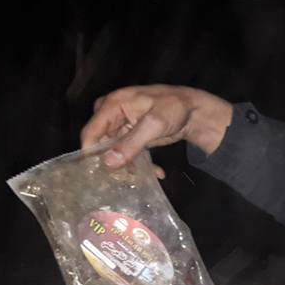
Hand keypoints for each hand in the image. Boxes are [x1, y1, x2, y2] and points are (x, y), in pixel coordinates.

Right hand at [81, 85, 233, 177]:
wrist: (194, 111)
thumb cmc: (174, 108)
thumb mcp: (153, 125)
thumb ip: (131, 143)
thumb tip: (108, 162)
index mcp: (112, 105)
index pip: (91, 132)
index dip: (91, 154)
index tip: (95, 175)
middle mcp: (112, 115)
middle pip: (101, 143)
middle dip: (112, 162)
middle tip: (122, 180)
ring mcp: (122, 126)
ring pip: (115, 151)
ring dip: (130, 166)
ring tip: (146, 177)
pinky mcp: (132, 137)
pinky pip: (129, 153)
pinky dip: (140, 164)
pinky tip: (156, 172)